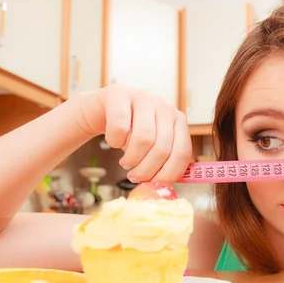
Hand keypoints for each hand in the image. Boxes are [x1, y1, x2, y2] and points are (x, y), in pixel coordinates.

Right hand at [73, 84, 192, 183]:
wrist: (100, 110)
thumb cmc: (130, 133)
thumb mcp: (152, 146)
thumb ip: (163, 162)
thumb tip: (164, 188)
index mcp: (178, 120)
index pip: (183, 153)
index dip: (168, 174)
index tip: (153, 184)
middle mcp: (165, 106)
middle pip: (162, 149)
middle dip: (146, 171)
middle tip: (134, 176)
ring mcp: (143, 97)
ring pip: (143, 140)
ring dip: (131, 159)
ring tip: (125, 162)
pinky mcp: (119, 94)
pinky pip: (120, 128)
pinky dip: (114, 142)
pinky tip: (114, 142)